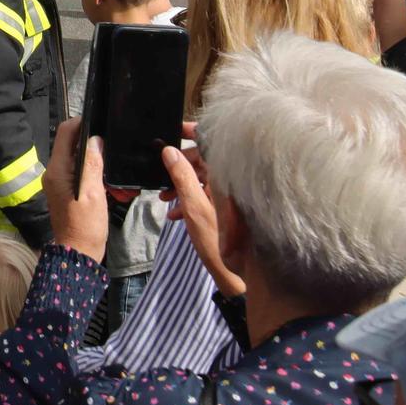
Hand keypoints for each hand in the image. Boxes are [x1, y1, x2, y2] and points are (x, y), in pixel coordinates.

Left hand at [44, 118, 108, 264]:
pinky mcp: (69, 190)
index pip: (65, 133)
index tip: (102, 122)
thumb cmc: (85, 226)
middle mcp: (55, 172)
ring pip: (81, 160)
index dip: (82, 123)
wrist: (78, 253)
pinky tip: (114, 186)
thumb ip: (92, 165)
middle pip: (73, 145)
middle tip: (115, 149)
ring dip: (99, 163)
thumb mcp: (92, 194)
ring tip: (117, 171)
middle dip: (95, 145)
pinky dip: (98, 177)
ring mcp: (61, 181)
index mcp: (57, 170)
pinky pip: (83, 174)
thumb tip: (95, 140)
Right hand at [161, 129, 243, 295]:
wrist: (245, 275)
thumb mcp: (194, 209)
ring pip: (203, 178)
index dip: (192, 132)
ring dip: (181, 185)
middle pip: (203, 160)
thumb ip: (182, 178)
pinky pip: (208, 194)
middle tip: (159, 176)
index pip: (210, 142)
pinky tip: (176, 213)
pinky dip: (191, 198)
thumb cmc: (222, 244)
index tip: (174, 129)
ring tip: (164, 198)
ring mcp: (232, 195)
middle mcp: (232, 181)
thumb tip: (169, 152)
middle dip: (179, 166)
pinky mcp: (229, 208)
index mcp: (227, 176)